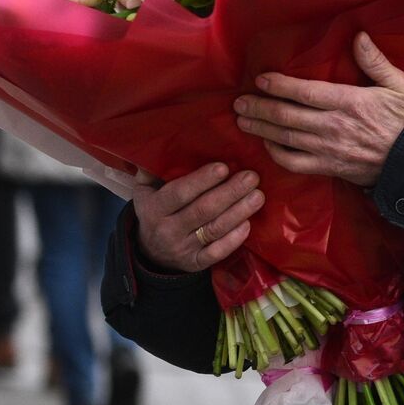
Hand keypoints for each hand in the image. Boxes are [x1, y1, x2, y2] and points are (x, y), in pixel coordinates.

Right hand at [131, 162, 263, 272]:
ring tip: (258, 196)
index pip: (179, 193)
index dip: (202, 181)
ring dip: (239, 212)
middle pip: (202, 210)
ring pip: (214, 230)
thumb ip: (153, 169)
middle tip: (252, 177)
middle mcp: (167, 229)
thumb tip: (167, 141)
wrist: (150, 252)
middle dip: (230, 193)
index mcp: (154, 208)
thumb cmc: (155, 211)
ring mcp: (183, 248)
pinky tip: (248, 224)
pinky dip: (233, 239)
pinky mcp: (196, 263)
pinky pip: (216, 253)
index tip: (224, 167)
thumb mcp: (145, 190)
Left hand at [232, 33, 403, 187]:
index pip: (306, 93)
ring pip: (286, 139)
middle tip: (239, 102)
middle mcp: (333, 127)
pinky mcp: (328, 168)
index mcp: (349, 103)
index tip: (260, 79)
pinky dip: (276, 154)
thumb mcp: (399, 85)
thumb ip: (376, 61)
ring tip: (242, 120)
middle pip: (287, 116)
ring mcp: (328, 150)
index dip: (279, 86)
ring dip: (261, 128)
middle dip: (260, 108)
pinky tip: (267, 143)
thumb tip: (358, 36)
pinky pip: (295, 163)